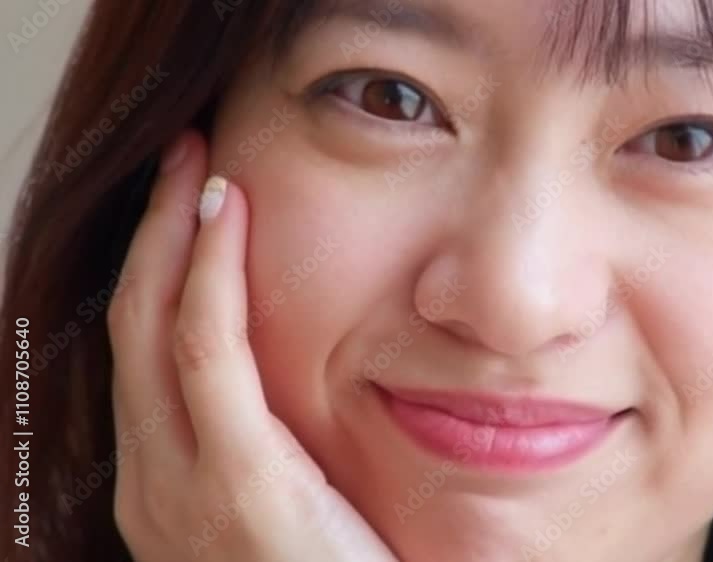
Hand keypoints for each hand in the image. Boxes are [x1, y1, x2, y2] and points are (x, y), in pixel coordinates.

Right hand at [108, 131, 396, 561]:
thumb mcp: (286, 511)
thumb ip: (270, 451)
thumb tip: (291, 386)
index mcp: (167, 487)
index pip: (146, 355)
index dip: (161, 269)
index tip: (192, 202)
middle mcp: (153, 485)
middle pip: (133, 327)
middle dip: (154, 234)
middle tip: (183, 161)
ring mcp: (181, 490)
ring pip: (155, 327)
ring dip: (173, 235)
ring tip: (197, 166)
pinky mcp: (237, 489)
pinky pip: (207, 355)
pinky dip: (209, 275)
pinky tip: (227, 215)